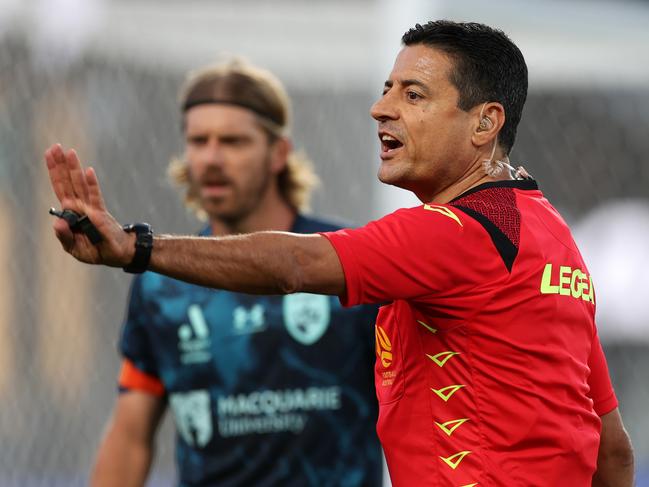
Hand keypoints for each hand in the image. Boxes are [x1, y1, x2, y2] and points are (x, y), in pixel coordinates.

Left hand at [44, 143, 134, 266]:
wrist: (120, 254)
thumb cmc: (97, 250)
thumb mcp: (75, 248)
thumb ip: (64, 236)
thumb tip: (57, 222)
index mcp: (71, 213)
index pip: (61, 188)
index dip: (54, 171)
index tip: (50, 154)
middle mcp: (80, 207)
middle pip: (68, 182)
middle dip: (60, 165)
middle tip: (55, 146)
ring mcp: (91, 209)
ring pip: (80, 185)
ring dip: (74, 168)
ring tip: (69, 152)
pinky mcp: (101, 215)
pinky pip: (95, 198)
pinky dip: (92, 185)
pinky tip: (89, 171)